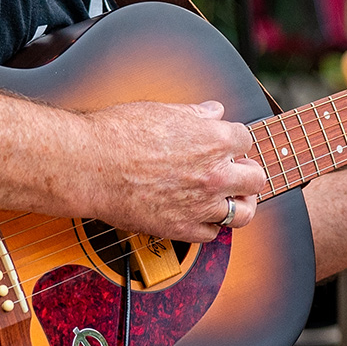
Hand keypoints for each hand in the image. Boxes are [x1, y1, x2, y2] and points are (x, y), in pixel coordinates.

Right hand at [79, 100, 265, 243]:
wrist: (90, 166)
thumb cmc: (119, 134)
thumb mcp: (162, 111)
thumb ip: (195, 114)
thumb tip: (214, 111)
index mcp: (215, 140)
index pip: (246, 140)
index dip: (235, 142)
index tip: (228, 146)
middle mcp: (215, 174)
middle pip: (256, 178)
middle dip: (248, 173)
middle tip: (236, 172)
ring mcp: (201, 205)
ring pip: (243, 213)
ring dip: (239, 204)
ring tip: (230, 199)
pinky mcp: (182, 228)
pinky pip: (212, 234)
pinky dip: (209, 226)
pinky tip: (200, 216)